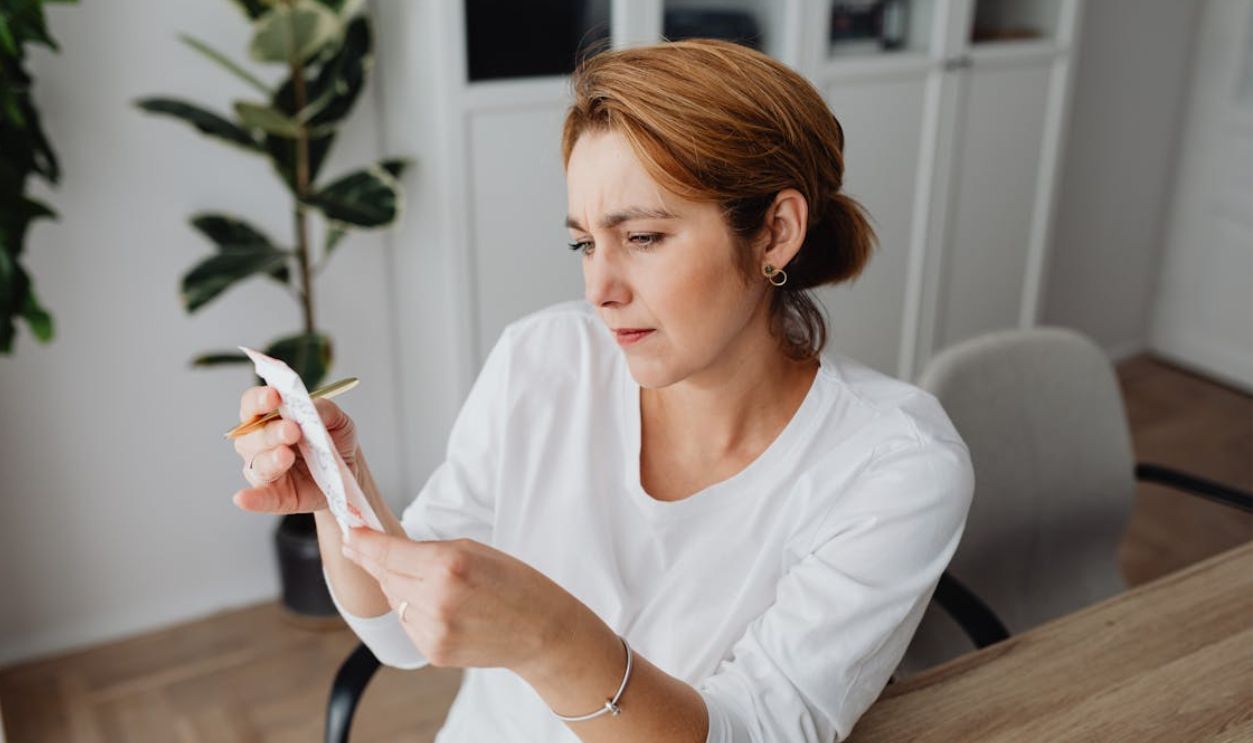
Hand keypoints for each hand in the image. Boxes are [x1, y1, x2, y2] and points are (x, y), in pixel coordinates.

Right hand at [231, 385, 358, 513]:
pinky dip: (251, 498)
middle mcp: (259, 443)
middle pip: (252, 435)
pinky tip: (242, 498)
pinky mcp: (275, 496)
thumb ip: (324, 410)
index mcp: (269, 418)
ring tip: (286, 455)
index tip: (274, 396)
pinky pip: (260, 498)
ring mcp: (265, 470)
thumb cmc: (334, 440)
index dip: (259, 399)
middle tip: (292, 430)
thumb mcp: (337, 420)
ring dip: (270, 459)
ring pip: (257, 464)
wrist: (348, 471)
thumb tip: (311, 406)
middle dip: (271, 432)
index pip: (252, 404)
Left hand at [341, 529, 586, 672]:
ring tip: (429, 582)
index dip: (364, 541)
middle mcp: (436, 600)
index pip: (388, 552)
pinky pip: (408, 623)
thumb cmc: (517, 584)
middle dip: (377, 561)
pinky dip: (414, 611)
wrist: (543, 631)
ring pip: (394, 601)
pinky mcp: (433, 652)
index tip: (350, 532)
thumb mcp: (474, 550)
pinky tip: (439, 606)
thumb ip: (428, 551)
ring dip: (399, 587)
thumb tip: (386, 551)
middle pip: (385, 576)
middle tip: (366, 546)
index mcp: (448, 566)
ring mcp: (433, 631)